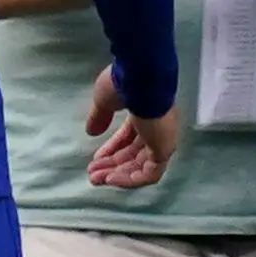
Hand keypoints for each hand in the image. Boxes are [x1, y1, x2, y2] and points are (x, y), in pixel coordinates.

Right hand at [82, 68, 180, 188]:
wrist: (141, 76)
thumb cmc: (124, 83)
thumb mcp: (105, 101)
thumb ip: (99, 117)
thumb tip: (91, 131)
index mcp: (146, 112)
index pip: (130, 137)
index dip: (112, 149)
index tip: (96, 158)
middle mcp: (157, 127)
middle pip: (134, 154)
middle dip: (112, 166)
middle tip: (93, 175)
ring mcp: (162, 138)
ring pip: (141, 166)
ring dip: (118, 175)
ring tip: (96, 179)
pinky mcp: (164, 149)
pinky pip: (149, 173)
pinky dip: (130, 180)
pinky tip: (111, 180)